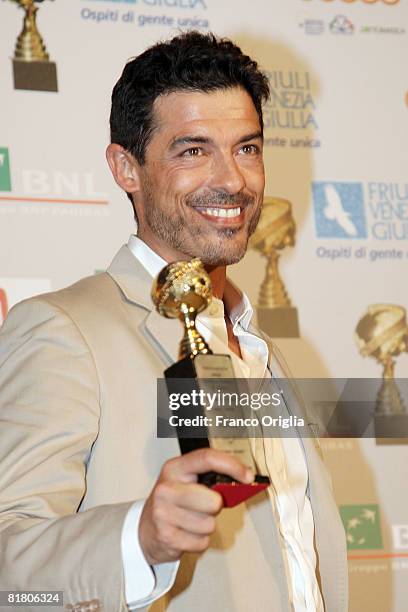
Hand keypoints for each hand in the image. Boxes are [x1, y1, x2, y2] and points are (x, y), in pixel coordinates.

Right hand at [138, 448, 253, 564]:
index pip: (207, 458)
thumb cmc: (172, 503)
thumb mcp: (185, 481)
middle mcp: (166, 488)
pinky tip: (186, 533)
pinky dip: (199, 541)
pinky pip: (202, 542)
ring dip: (206, 525)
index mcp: (174, 468)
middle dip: (216, 506)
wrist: (145, 530)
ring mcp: (163, 513)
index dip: (232, 466)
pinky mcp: (166, 537)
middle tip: (205, 505)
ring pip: (209, 524)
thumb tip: (242, 481)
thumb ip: (209, 477)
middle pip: (213, 500)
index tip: (247, 476)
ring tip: (191, 521)